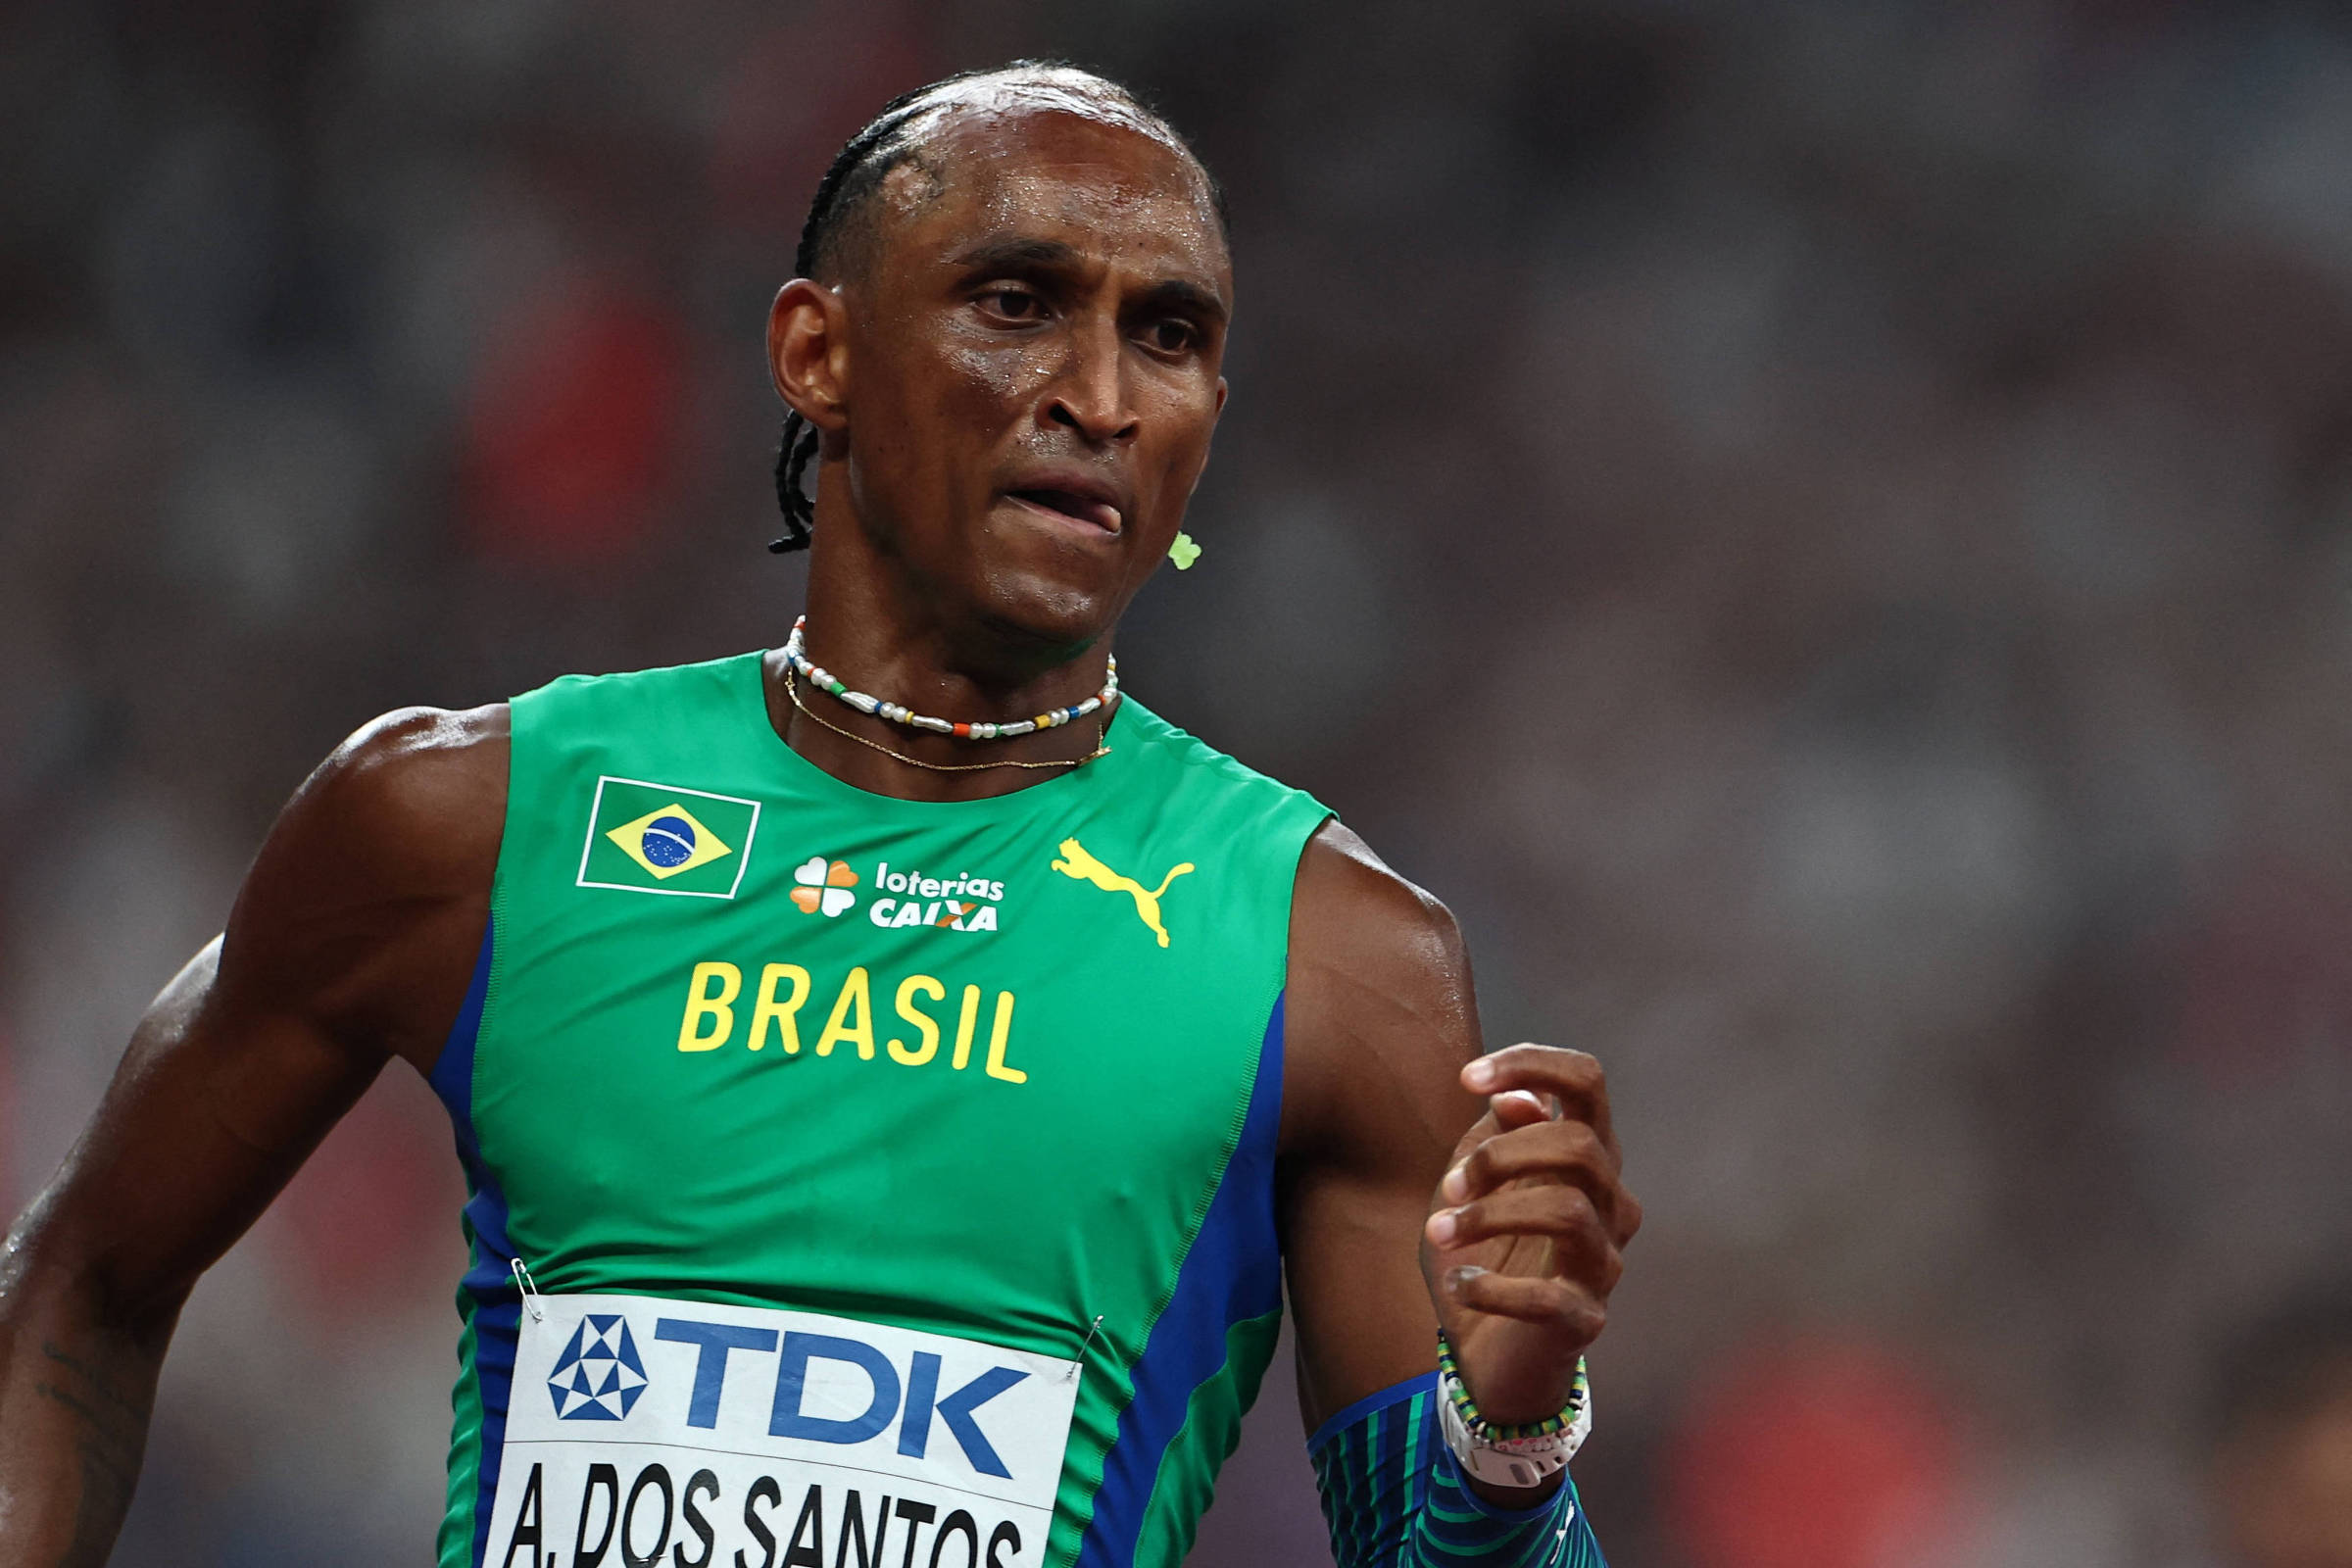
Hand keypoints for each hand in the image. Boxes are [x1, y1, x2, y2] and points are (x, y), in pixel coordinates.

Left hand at [1420, 1044, 1639, 1428]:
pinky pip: (1547, 1296)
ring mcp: (1603, 1263)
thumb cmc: (1484, 1256)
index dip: (1532, 1063)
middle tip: (1450, 1186)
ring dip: (1488, 1216)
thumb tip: (1517, 1098)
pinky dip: (1490, 1287)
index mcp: (1584, 1157)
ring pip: (1568, 1209)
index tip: (1467, 1078)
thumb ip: (1495, 1137)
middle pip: (1580, 1144)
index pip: (1587, 1082)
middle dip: (1500, 1155)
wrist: (1488, 1356)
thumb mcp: (1473, 1186)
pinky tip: (1460, 1286)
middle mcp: (1608, 1204)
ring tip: (1439, 1233)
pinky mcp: (1585, 1320)